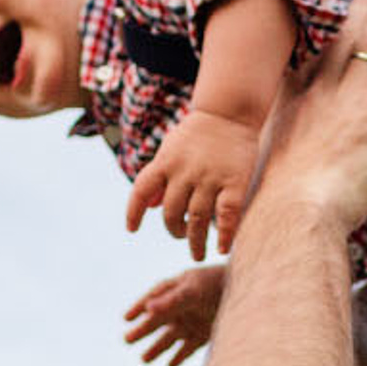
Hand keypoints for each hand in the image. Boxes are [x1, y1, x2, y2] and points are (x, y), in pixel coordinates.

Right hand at [123, 265, 228, 365]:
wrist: (249, 295)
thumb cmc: (219, 285)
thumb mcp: (194, 291)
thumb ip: (172, 301)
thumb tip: (147, 309)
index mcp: (178, 288)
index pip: (154, 298)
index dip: (140, 307)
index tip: (126, 318)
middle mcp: (183, 306)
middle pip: (158, 321)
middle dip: (144, 331)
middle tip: (127, 340)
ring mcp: (194, 321)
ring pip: (170, 338)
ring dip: (158, 348)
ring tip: (144, 359)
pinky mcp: (205, 335)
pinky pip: (188, 348)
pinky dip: (180, 356)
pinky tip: (170, 365)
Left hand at [126, 109, 261, 260]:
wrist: (229, 112)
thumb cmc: (198, 134)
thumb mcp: (170, 151)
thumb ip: (159, 178)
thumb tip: (148, 208)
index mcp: (165, 162)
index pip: (140, 190)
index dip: (133, 212)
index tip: (131, 230)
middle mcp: (185, 171)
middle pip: (171, 212)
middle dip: (173, 230)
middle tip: (180, 237)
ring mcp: (210, 177)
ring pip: (197, 218)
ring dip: (195, 241)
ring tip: (197, 253)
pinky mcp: (235, 182)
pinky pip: (227, 214)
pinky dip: (224, 234)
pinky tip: (221, 248)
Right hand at [243, 0, 366, 242]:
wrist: (289, 215)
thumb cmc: (281, 212)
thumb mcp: (274, 180)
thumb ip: (287, 169)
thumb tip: (290, 184)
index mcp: (292, 105)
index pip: (315, 58)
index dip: (329, 31)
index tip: (336, 6)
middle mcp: (318, 91)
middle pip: (346, 37)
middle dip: (364, 6)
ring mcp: (347, 95)